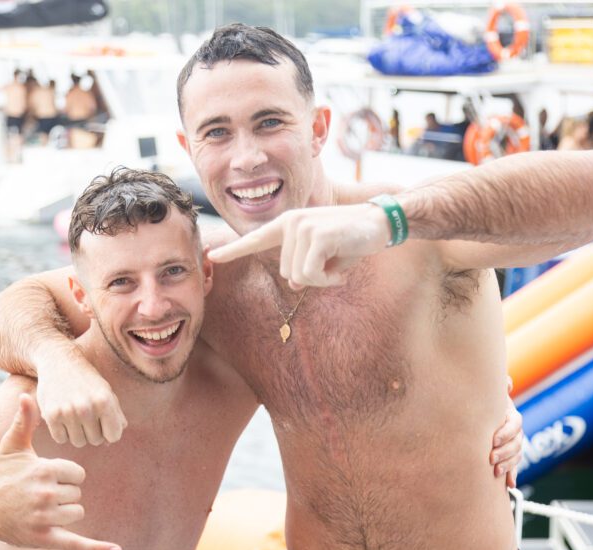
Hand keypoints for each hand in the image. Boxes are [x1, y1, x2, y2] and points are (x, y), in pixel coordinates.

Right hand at [0, 394, 121, 549]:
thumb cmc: (0, 474)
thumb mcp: (13, 446)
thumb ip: (24, 421)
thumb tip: (27, 395)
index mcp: (44, 470)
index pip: (78, 473)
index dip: (66, 475)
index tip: (47, 477)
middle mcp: (45, 494)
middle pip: (78, 493)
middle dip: (64, 494)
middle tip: (39, 495)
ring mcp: (44, 518)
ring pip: (78, 513)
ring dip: (66, 512)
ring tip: (42, 509)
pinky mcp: (44, 539)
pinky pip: (77, 544)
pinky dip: (98, 549)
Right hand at [36, 348, 126, 446]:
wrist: (59, 362)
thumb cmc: (87, 380)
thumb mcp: (106, 392)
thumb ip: (115, 415)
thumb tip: (112, 441)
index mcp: (104, 401)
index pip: (114, 436)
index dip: (109, 432)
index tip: (104, 425)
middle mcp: (87, 408)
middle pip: (95, 441)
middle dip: (94, 432)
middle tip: (88, 418)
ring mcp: (68, 412)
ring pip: (78, 442)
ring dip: (78, 433)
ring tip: (76, 417)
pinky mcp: (51, 415)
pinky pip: (61, 439)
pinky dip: (62, 432)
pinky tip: (63, 417)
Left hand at [208, 203, 390, 289]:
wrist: (381, 221)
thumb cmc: (352, 240)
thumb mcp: (325, 257)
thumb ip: (305, 267)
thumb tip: (293, 284)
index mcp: (288, 225)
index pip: (256, 239)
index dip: (234, 250)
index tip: (212, 256)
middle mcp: (291, 222)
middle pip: (287, 274)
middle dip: (313, 278)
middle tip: (334, 264)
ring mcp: (302, 227)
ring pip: (300, 277)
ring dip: (323, 278)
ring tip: (339, 261)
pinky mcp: (315, 236)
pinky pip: (312, 275)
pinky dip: (330, 278)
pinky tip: (343, 266)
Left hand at [489, 387, 523, 487]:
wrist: (477, 414)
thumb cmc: (480, 402)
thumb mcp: (486, 394)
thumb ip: (496, 387)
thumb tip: (507, 383)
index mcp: (511, 415)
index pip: (515, 424)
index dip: (506, 432)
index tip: (493, 439)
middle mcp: (515, 430)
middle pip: (517, 442)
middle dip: (504, 451)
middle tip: (490, 457)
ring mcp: (513, 443)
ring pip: (516, 455)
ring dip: (508, 464)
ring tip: (495, 470)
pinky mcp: (508, 455)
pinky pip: (514, 466)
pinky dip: (512, 475)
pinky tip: (509, 485)